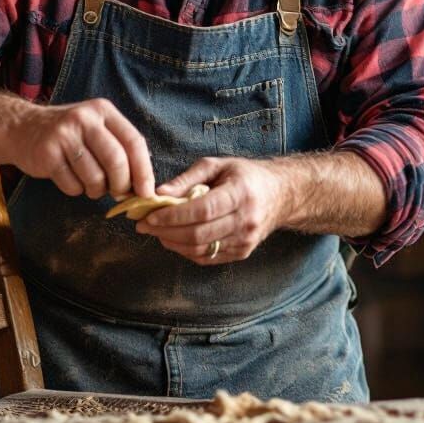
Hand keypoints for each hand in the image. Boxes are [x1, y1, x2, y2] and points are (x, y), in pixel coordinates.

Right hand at [14, 98, 155, 200]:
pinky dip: (76, 190)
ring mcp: (64, 135)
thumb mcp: (95, 127)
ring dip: (97, 191)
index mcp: (103, 111)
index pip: (134, 141)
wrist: (21, 128)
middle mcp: (84, 119)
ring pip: (95, 177)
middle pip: (116, 161)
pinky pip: (73, 186)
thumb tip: (144, 183)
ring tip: (90, 184)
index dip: (144, 171)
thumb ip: (119, 147)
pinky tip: (70, 178)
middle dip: (122, 185)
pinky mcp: (47, 154)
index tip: (147, 192)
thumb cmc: (68, 134)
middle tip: (118, 194)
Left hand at [137, 157, 289, 264]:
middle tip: (143, 225)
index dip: (173, 216)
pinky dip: (186, 251)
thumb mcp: (217, 165)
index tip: (149, 215)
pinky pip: (208, 257)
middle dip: (165, 232)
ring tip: (155, 231)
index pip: (202, 210)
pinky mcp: (242, 253)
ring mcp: (245, 240)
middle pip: (199, 234)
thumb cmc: (244, 175)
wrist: (280, 194)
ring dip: (172, 243)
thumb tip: (158, 193)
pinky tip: (173, 239)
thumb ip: (187, 178)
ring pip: (202, 250)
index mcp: (240, 193)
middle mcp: (245, 220)